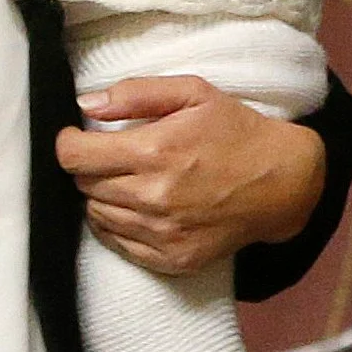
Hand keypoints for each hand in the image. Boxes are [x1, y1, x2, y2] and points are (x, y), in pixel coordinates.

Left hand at [60, 73, 325, 276]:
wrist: (283, 183)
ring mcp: (162, 233)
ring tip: (131, 179)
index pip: (75, 157)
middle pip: (84, 186)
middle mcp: (153, 196)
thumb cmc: (236, 130)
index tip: (77, 138)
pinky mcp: (171, 258)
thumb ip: (137, 94)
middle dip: (91, 167)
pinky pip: (118, 243)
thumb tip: (86, 105)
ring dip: (104, 195)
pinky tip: (140, 206)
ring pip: (97, 215)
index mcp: (155, 151)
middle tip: (116, 155)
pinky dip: (119, 224)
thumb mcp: (194, 93)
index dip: (68, 144)